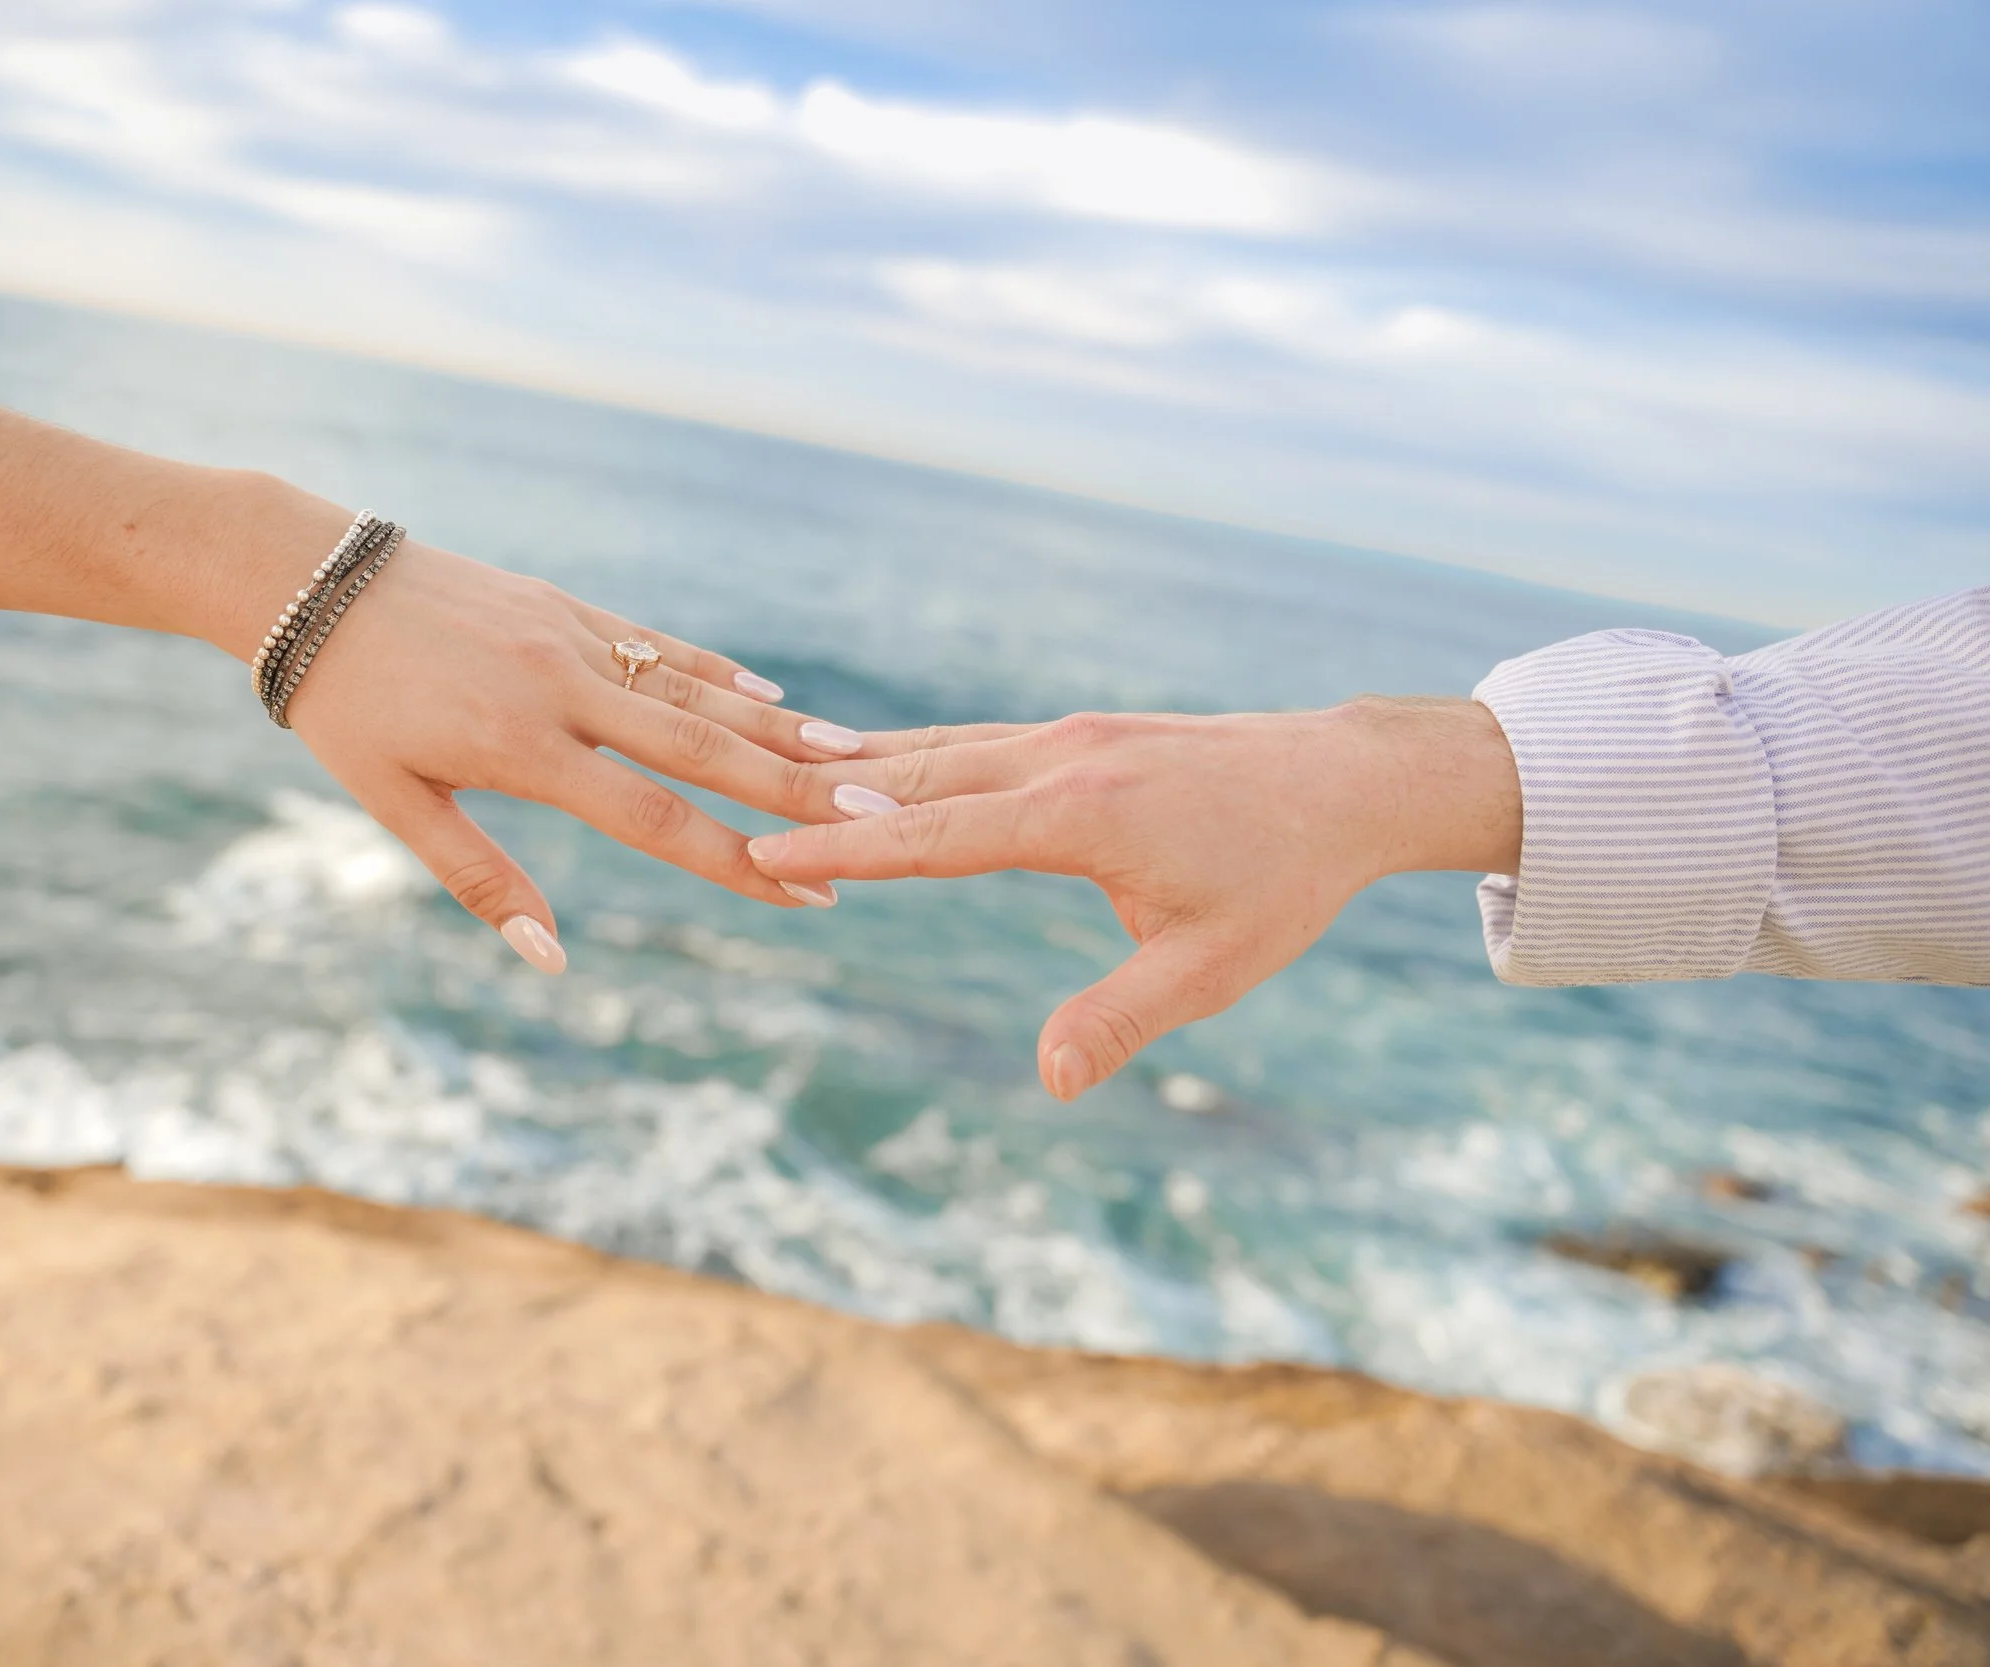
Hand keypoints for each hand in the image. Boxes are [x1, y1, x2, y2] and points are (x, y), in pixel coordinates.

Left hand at [210, 489, 866, 971]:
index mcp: (522, 747)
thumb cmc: (344, 708)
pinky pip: (657, 643)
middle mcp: (561, 686)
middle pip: (700, 747)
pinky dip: (719, 673)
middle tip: (873, 824)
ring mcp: (569, 636)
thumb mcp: (394, 802)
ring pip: (693, 690)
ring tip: (853, 763)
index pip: (652, 816)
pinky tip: (772, 702)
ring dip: (776, 732)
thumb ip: (479, 880)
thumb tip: (552, 960)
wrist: (306, 579)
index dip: (734, 862)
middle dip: (791, 794)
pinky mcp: (563, 604)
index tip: (805, 894)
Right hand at [743, 700, 1522, 1097]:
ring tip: (767, 777)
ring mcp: (1067, 738)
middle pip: (914, 780)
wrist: (1346, 779)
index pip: (934, 835)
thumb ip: (1122, 1021)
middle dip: (820, 802)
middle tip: (726, 811)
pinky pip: (971, 744)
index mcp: (1080, 815)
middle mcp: (1059, 760)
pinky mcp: (1079, 735)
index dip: (842, 848)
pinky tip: (870, 767)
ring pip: (938, 752)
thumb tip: (1050, 1083)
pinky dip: (908, 757)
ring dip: (855, 769)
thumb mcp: (1212, 965)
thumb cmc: (1282, 879)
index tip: (761, 853)